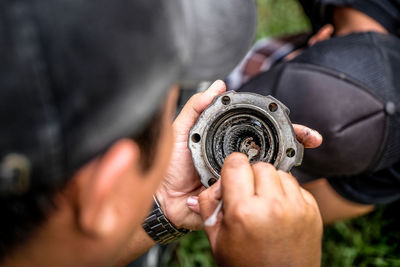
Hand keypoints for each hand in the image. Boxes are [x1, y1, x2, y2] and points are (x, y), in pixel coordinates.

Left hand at [156, 79, 322, 229]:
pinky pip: (254, 191)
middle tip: (310, 139)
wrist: (161, 198)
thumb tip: (218, 84)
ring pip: (268, 171)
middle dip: (293, 142)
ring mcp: (238, 178)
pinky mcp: (236, 197)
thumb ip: (196, 107)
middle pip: (271, 148)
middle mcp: (236, 159)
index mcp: (227, 142)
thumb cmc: (169, 165)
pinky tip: (279, 180)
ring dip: (286, 163)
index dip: (278, 124)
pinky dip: (267, 186)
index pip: (258, 129)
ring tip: (297, 154)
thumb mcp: (180, 131)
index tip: (295, 123)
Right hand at [199, 153, 322, 266]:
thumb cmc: (245, 266)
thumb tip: (211, 184)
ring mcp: (296, 208)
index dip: (231, 169)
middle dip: (251, 176)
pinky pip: (296, 186)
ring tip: (265, 204)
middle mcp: (272, 205)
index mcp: (244, 211)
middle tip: (248, 195)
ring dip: (270, 183)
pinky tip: (279, 212)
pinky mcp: (312, 211)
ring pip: (280, 173)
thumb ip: (209, 205)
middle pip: (259, 165)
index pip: (236, 163)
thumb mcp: (217, 239)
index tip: (232, 177)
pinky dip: (286, 194)